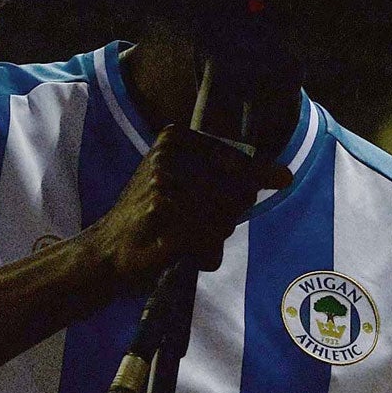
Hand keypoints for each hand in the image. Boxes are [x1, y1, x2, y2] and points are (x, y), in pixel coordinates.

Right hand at [84, 125, 291, 290]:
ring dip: (213, 237)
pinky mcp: (166, 215)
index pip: (241, 162)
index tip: (208, 206)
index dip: (236, 193)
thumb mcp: (188, 186)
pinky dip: (204, 253)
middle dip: (223, 217)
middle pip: (238, 190)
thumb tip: (286, 175)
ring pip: (227, 215)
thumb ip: (235, 177)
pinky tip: (180, 251)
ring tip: (181, 239)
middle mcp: (169, 154)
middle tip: (188, 224)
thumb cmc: (150, 220)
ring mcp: (166, 184)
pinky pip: (213, 236)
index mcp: (174, 138)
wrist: (105, 254)